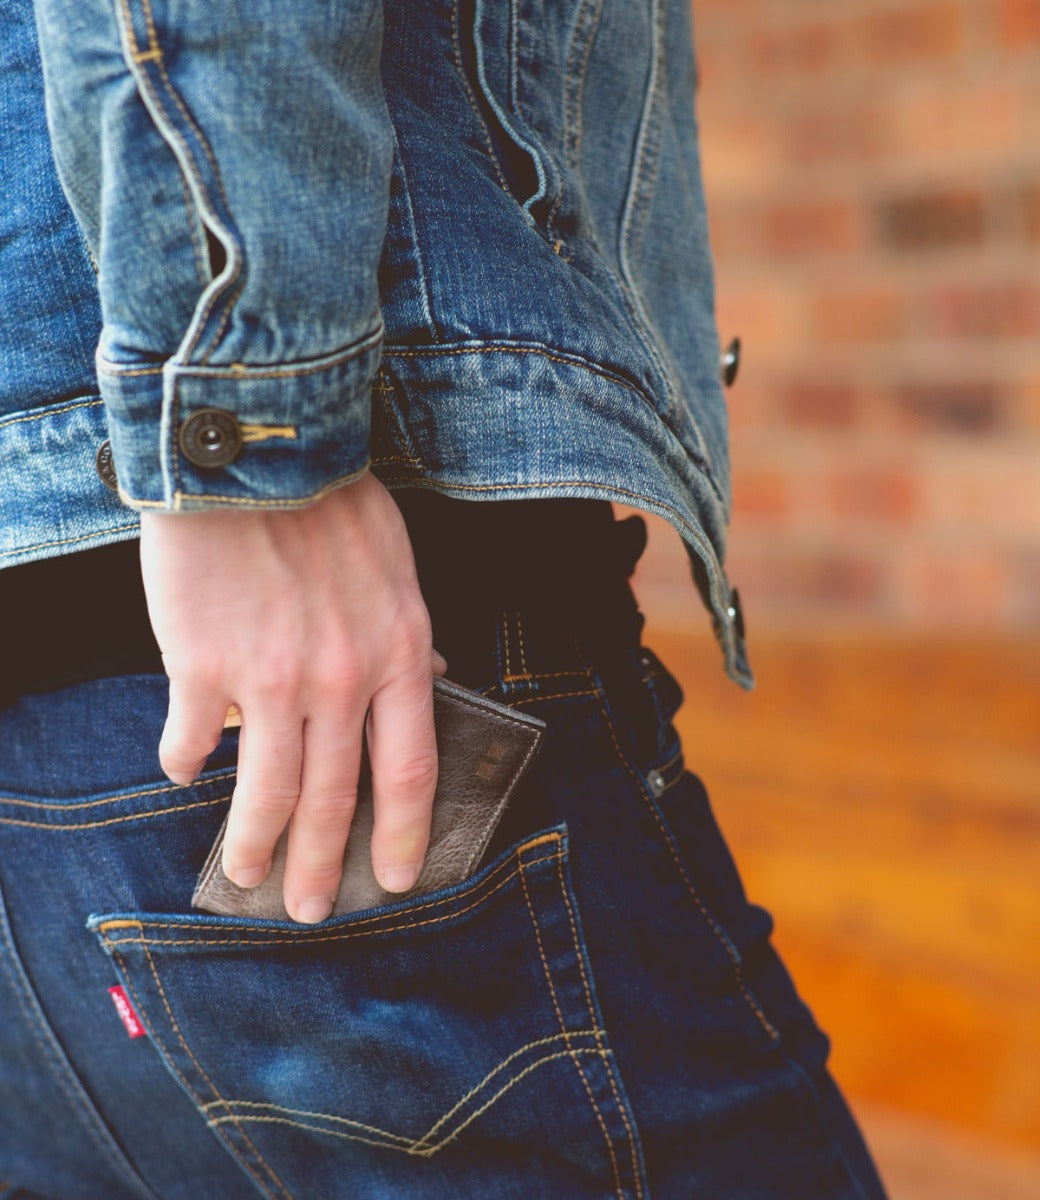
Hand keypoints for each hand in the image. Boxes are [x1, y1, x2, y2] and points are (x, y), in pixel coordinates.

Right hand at [139, 473, 445, 922]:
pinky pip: (195, 736)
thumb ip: (409, 634)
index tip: (397, 877)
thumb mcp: (399, 567)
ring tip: (243, 876)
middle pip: (335, 798)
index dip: (405, 833)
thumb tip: (435, 675)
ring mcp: (271, 679)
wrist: (256, 455)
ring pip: (267, 789)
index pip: (410, 769)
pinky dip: (186, 760)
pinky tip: (182, 771)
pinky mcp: (203, 665)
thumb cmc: (332, 502)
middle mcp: (340, 680)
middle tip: (311, 909)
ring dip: (253, 842)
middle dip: (323, 863)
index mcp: (398, 655)